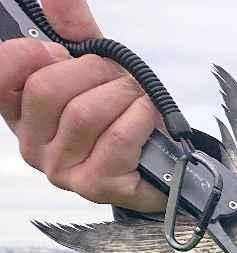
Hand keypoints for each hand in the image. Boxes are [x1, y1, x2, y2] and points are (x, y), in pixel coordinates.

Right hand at [0, 0, 164, 210]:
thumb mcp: (92, 66)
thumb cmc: (120, 115)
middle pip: (47, 90)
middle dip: (92, 71)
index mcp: (20, 113)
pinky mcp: (95, 186)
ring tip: (134, 97)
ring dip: (122, 94)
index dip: (29, 54)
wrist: (164, 161)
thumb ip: (71, 29)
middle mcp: (33, 145)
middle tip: (114, 76)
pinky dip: (140, 117)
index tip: (60, 52)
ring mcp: (62, 170)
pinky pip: (118, 137)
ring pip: (85, 113)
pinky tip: (146, 117)